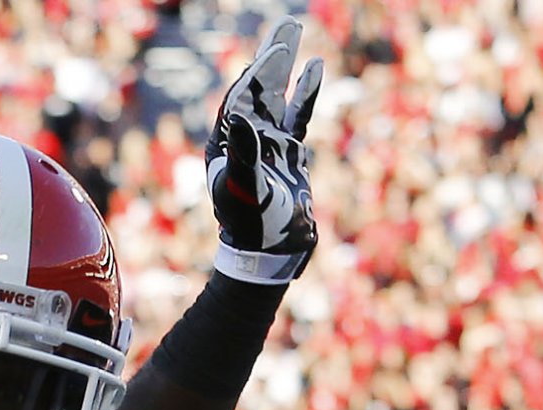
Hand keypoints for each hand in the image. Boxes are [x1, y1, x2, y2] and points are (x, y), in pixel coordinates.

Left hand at [206, 18, 323, 284]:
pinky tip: (315, 67)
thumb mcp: (246, 191)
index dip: (259, 75)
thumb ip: (244, 155)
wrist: (269, 253)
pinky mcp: (287, 152)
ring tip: (294, 32)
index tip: (276, 54)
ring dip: (286, 65)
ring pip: (277, 95)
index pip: (242, 100)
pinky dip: (305, 91)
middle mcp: (244, 139)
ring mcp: (267, 143)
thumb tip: (241, 118)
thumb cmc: (253, 226)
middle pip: (257, 88)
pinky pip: (297, 114)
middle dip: (272, 56)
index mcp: (227, 145)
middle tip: (287, 24)